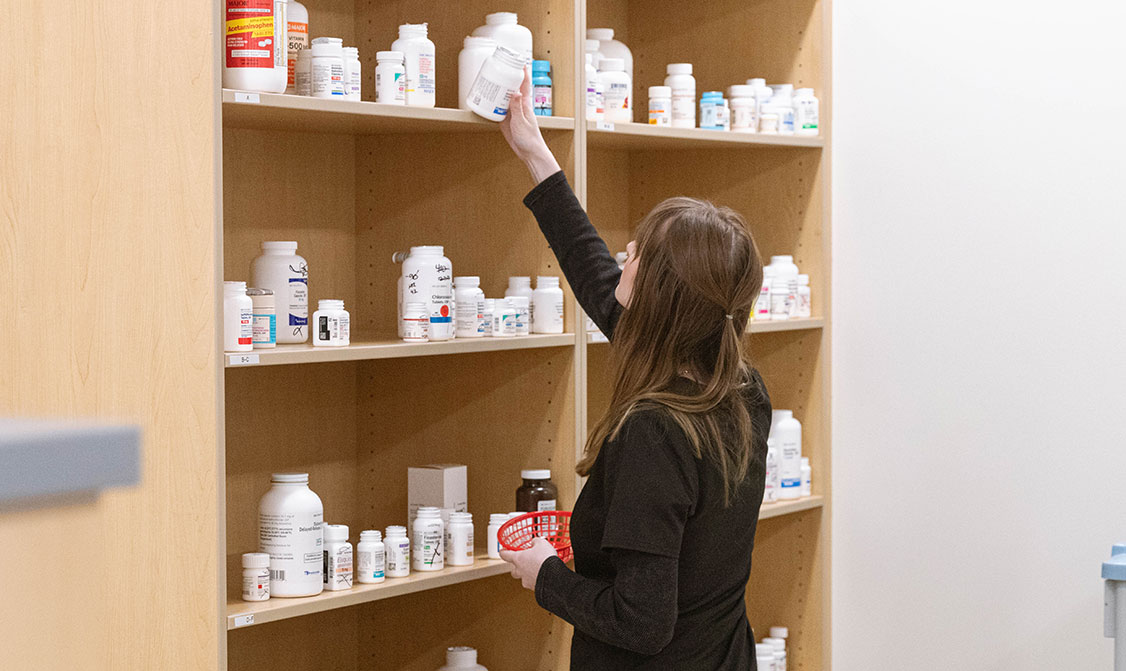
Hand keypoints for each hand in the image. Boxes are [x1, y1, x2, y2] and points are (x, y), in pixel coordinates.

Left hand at [499, 536, 558, 589]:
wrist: (554, 576)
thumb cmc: (545, 559)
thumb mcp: (542, 543)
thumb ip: (536, 541)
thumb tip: (535, 542)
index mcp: (518, 559)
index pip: (505, 555)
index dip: (503, 552)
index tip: (503, 551)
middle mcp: (520, 571)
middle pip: (513, 571)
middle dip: (517, 567)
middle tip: (524, 563)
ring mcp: (526, 581)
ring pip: (523, 578)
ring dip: (528, 574)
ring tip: (537, 569)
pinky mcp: (534, 588)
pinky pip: (533, 584)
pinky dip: (537, 580)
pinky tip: (544, 576)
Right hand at [500, 66, 560, 182]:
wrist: (529, 153)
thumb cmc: (530, 138)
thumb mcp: (521, 121)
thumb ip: (517, 107)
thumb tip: (515, 92)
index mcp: (525, 104)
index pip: (524, 84)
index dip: (523, 73)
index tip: (519, 61)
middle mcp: (518, 106)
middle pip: (511, 88)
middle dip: (506, 78)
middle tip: (498, 68)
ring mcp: (511, 113)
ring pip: (503, 98)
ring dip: (497, 90)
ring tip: (489, 81)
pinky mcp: (505, 120)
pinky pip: (497, 109)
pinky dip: (492, 104)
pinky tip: (486, 100)